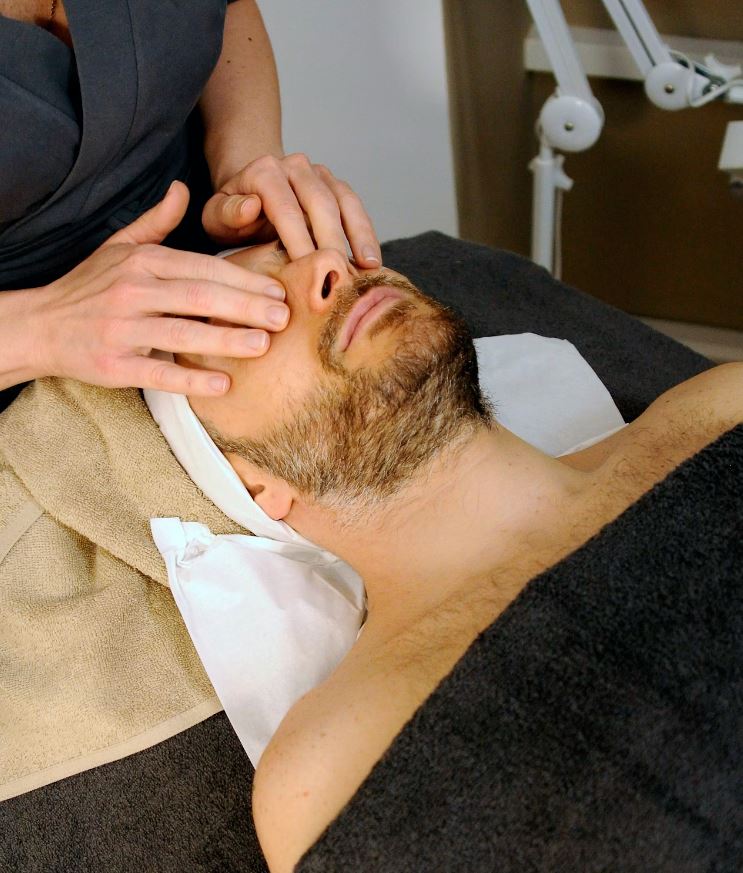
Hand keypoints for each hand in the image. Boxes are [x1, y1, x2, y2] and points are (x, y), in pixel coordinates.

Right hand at [30, 182, 289, 395]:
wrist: (40, 325)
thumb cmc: (89, 287)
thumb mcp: (118, 246)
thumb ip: (156, 222)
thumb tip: (182, 189)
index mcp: (142, 262)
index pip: (202, 268)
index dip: (243, 279)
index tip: (278, 290)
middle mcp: (132, 292)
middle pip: (199, 297)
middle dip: (245, 306)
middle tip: (284, 317)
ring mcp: (122, 329)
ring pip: (182, 333)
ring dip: (225, 340)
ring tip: (263, 345)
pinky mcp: (114, 365)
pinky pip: (158, 372)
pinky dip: (190, 380)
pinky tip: (223, 384)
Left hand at [201, 153, 381, 267]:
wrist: (249, 192)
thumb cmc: (233, 214)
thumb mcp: (216, 216)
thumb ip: (227, 213)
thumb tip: (252, 206)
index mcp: (264, 172)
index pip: (285, 208)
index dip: (299, 240)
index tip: (309, 269)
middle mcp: (295, 166)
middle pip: (320, 203)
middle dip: (332, 240)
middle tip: (340, 274)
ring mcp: (319, 174)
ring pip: (344, 201)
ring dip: (358, 234)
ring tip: (368, 267)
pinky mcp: (335, 186)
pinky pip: (355, 206)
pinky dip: (365, 232)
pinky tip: (372, 259)